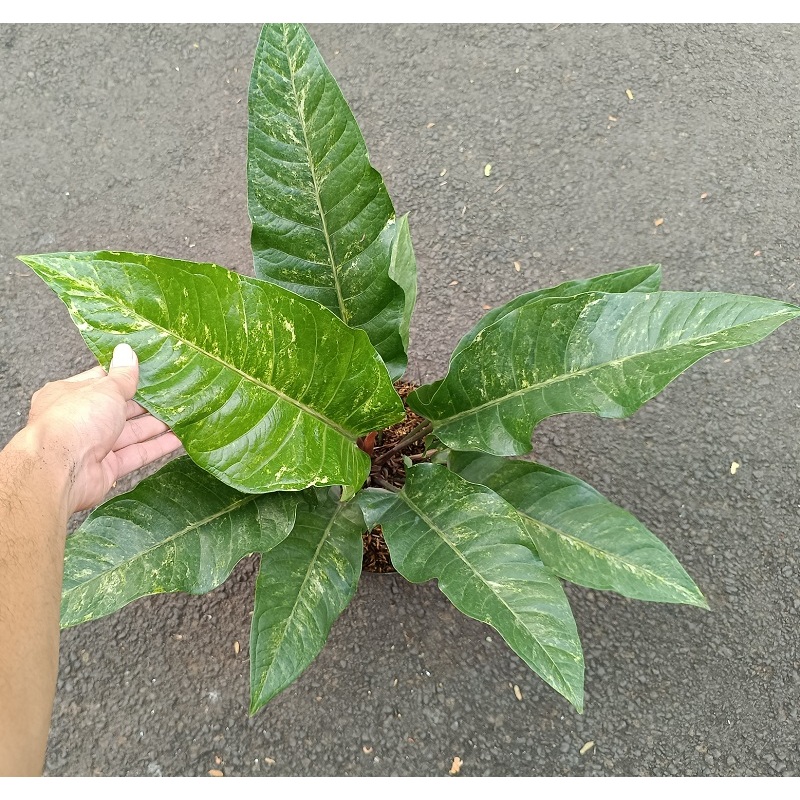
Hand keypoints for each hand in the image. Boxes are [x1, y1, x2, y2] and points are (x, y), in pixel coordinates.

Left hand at [23, 343, 181, 512]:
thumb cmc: (75, 421)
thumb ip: (122, 375)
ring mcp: (94, 445)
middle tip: (174, 393)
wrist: (61, 471)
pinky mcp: (108, 467)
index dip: (126, 376)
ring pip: (131, 432)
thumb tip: (126, 351)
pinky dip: (157, 447)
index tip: (151, 371)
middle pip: (119, 408)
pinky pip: (136, 453)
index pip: (102, 381)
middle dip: (147, 403)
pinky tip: (179, 439)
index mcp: (71, 395)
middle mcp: (81, 419)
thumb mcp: (104, 389)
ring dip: (157, 425)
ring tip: (183, 414)